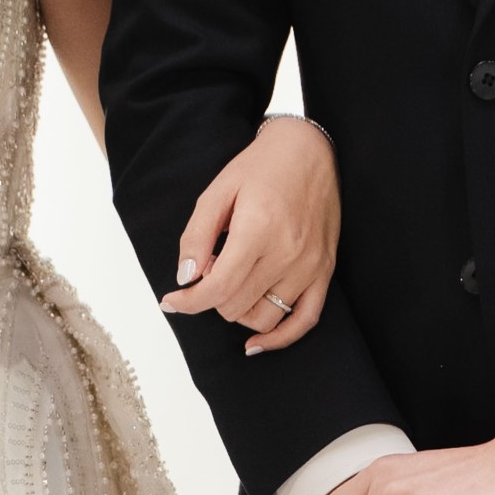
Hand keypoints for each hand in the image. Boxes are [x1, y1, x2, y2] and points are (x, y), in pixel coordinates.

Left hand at [159, 117, 338, 352]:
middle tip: (211, 268)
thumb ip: (197, 235)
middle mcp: (287, 253)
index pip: (217, 289)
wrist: (310, 150)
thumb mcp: (218, 190)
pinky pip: (303, 322)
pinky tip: (254, 344)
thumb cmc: (263, 166)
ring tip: (235, 280)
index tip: (171, 302)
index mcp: (258, 229)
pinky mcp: (324, 273)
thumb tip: (186, 278)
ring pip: (262, 318)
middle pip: (235, 307)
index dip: (188, 302)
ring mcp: (309, 267)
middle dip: (212, 295)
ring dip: (238, 309)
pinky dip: (278, 339)